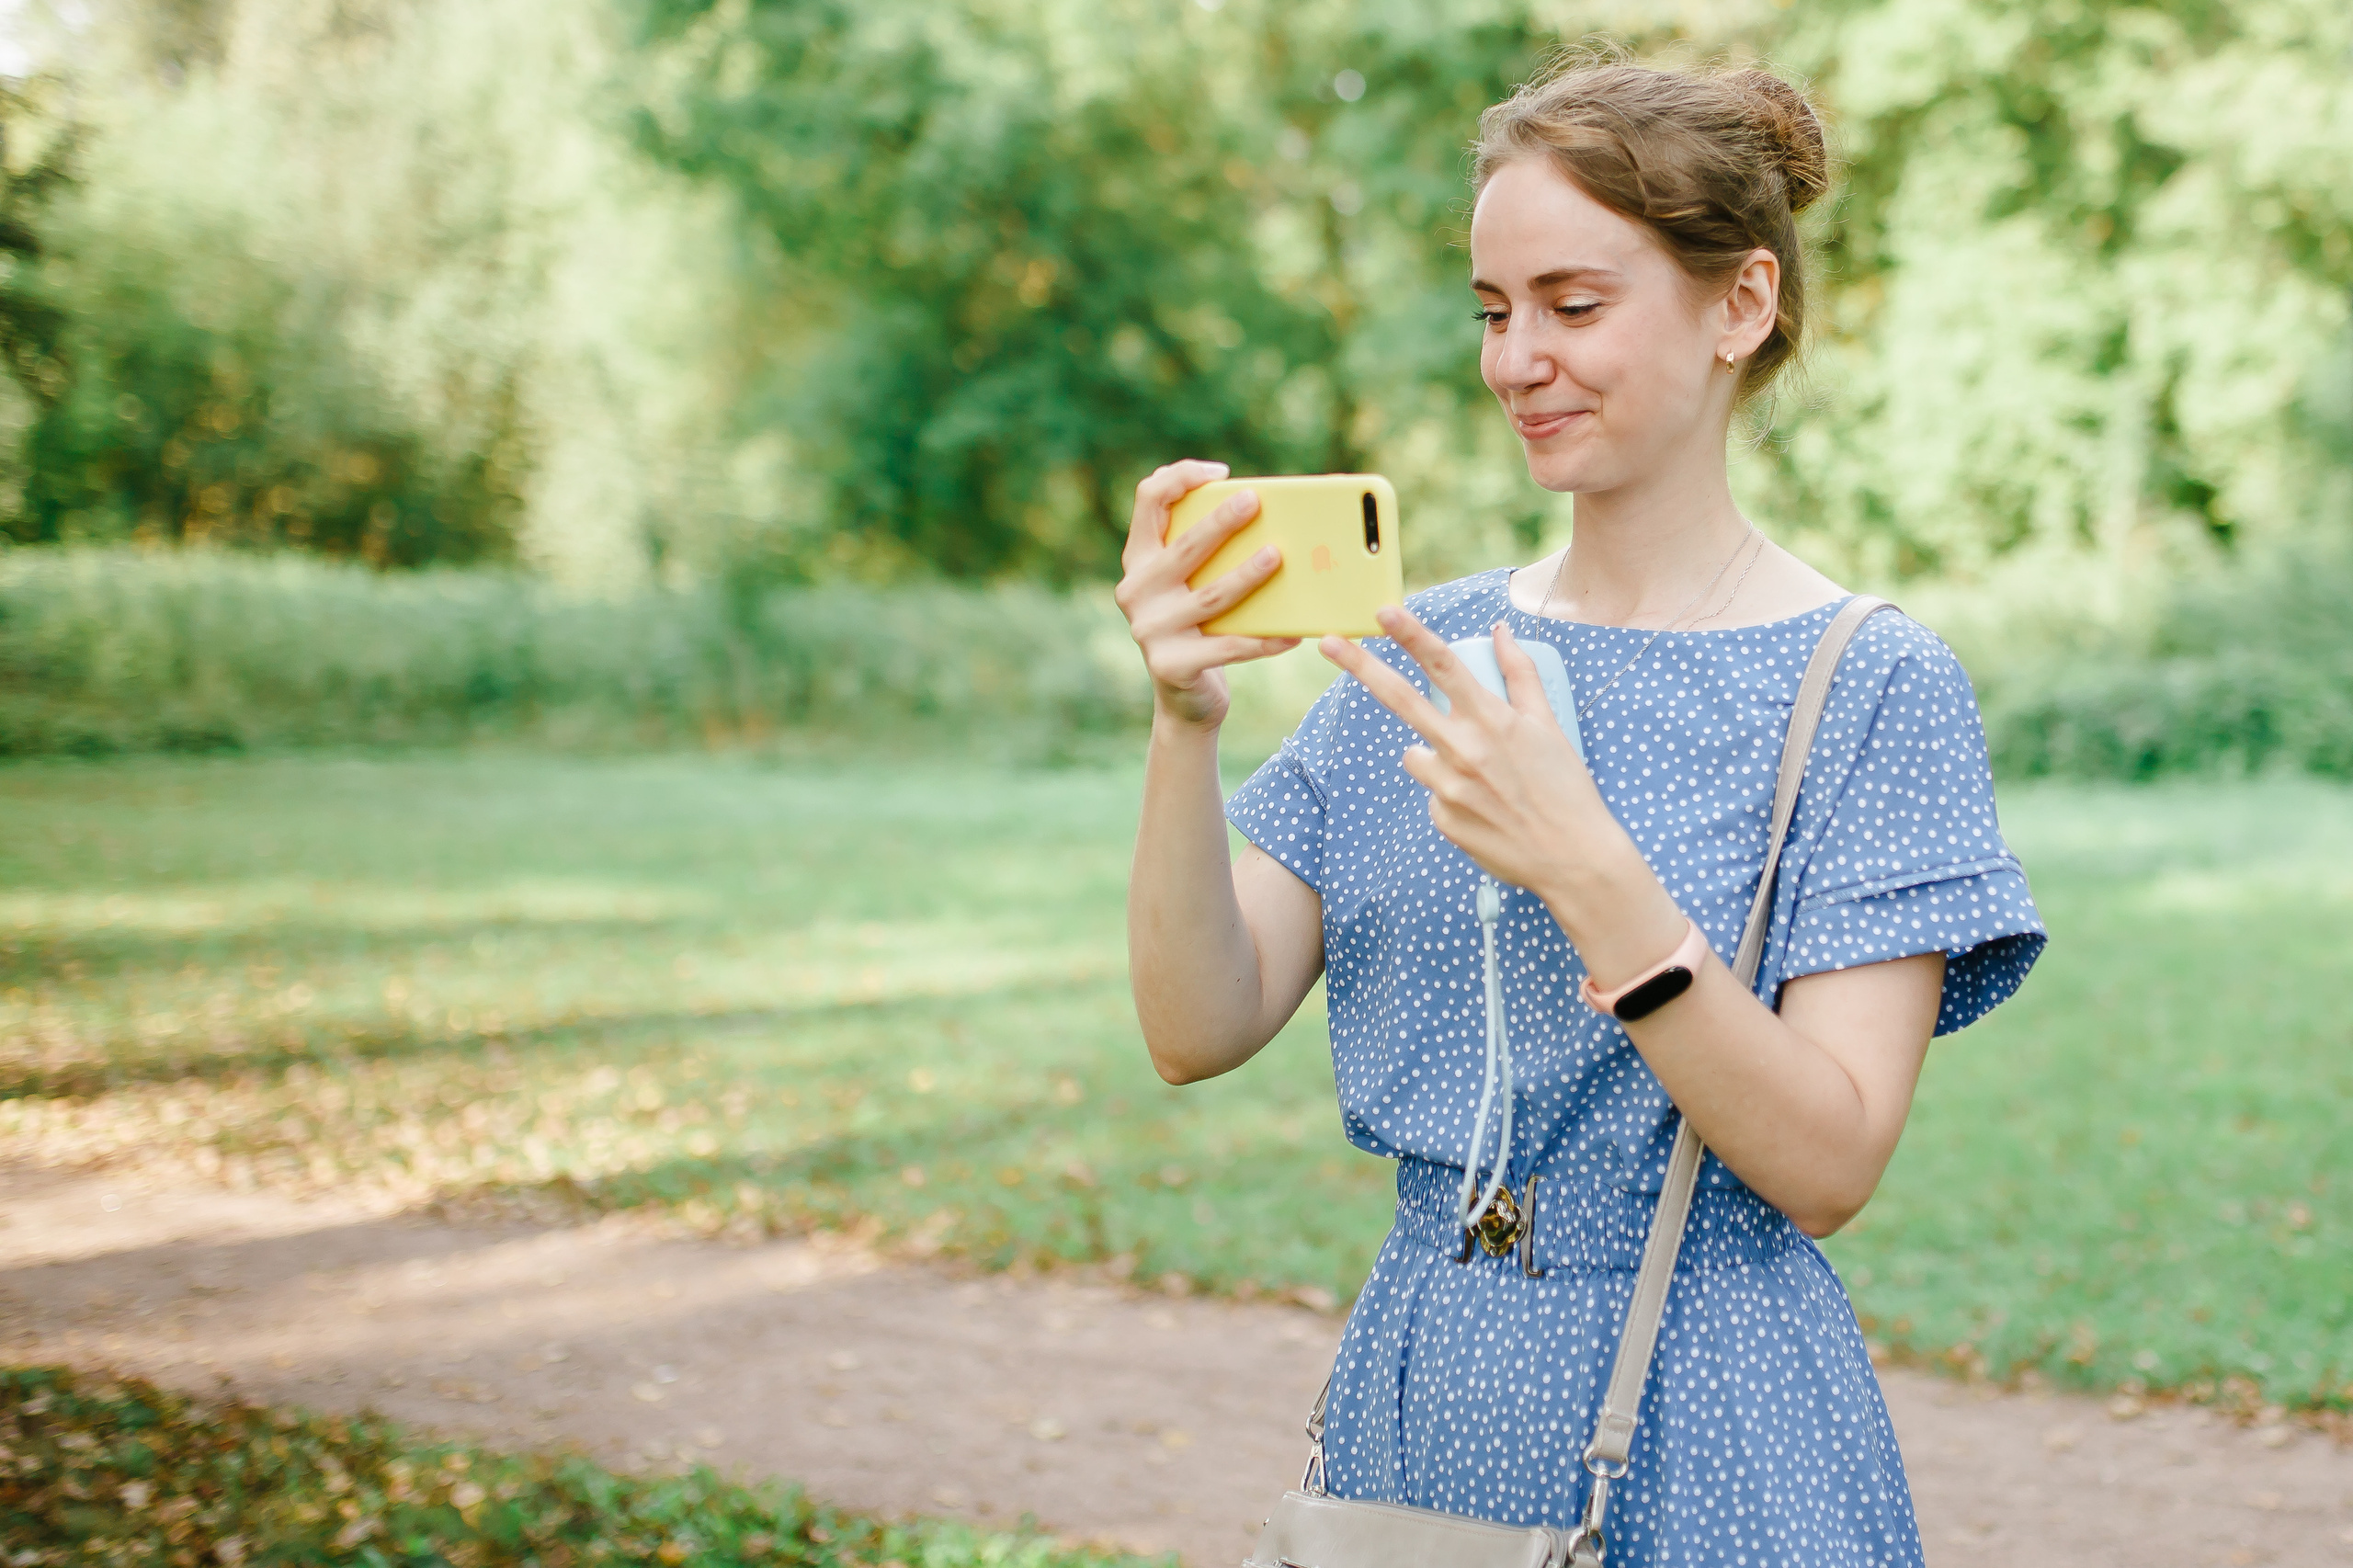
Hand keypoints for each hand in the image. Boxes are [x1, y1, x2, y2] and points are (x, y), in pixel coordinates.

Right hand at [1114, 460, 1300, 729]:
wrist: (1185, 696)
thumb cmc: (1200, 625)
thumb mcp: (1192, 583)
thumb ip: (1208, 549)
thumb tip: (1270, 516)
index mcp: (1139, 558)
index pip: (1148, 500)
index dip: (1180, 478)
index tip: (1220, 473)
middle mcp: (1135, 589)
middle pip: (1183, 548)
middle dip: (1220, 523)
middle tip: (1254, 502)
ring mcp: (1150, 629)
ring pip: (1209, 597)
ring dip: (1246, 576)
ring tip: (1278, 557)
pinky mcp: (1171, 665)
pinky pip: (1227, 648)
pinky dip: (1263, 640)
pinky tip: (1292, 633)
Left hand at [1318, 606, 1610, 896]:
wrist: (1573, 858)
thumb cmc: (1566, 787)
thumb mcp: (1550, 725)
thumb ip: (1521, 674)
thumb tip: (1500, 630)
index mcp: (1492, 720)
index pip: (1443, 665)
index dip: (1410, 634)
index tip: (1383, 611)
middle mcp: (1463, 749)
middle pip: (1400, 698)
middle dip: (1360, 666)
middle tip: (1326, 643)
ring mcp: (1447, 786)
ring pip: (1414, 753)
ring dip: (1435, 753)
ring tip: (1484, 778)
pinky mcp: (1441, 818)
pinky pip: (1433, 793)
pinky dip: (1450, 793)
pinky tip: (1486, 807)